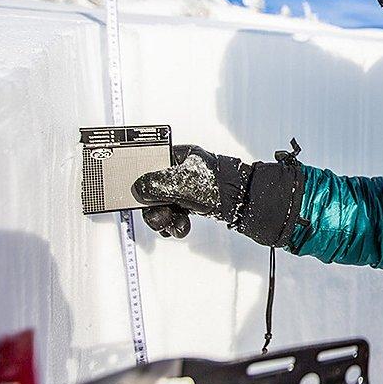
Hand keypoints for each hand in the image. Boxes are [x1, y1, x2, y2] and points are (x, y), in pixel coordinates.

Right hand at [132, 145, 250, 238]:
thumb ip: (155, 185)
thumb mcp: (181, 184)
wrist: (245, 202)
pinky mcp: (194, 199)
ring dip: (164, 218)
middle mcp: (181, 169)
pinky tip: (178, 227)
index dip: (140, 181)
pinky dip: (174, 221)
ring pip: (163, 203)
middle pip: (153, 188)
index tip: (136, 197)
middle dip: (154, 208)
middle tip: (158, 218)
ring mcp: (187, 185)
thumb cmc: (220, 187)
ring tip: (171, 226)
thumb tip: (139, 188)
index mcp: (178, 156)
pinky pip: (175, 211)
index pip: (148, 164)